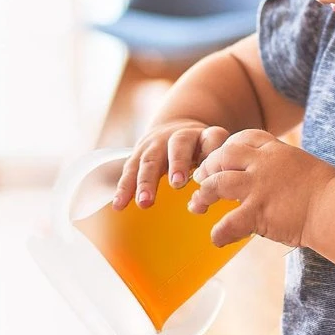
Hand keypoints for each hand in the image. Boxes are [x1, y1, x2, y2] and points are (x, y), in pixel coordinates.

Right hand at [113, 121, 232, 209]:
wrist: (174, 129)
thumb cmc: (200, 149)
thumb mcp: (213, 151)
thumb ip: (216, 167)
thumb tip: (208, 196)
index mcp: (202, 135)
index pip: (211, 139)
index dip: (210, 151)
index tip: (209, 170)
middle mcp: (177, 136)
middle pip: (177, 147)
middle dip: (177, 164)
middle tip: (178, 183)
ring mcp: (154, 145)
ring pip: (149, 160)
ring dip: (145, 182)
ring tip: (144, 203)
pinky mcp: (137, 156)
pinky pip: (129, 171)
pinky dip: (124, 188)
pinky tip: (119, 205)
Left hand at [189, 130, 334, 247]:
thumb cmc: (332, 193)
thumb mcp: (307, 168)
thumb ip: (288, 169)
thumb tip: (283, 180)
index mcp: (277, 150)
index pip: (244, 138)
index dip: (228, 148)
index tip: (222, 159)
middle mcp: (264, 164)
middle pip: (223, 156)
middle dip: (208, 167)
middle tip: (200, 181)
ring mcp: (259, 187)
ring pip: (216, 184)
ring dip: (204, 195)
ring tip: (198, 206)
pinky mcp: (258, 212)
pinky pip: (228, 223)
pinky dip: (219, 233)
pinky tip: (217, 239)